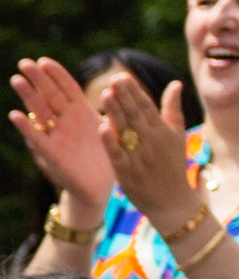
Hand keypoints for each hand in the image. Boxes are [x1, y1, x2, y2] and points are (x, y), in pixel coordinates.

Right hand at [6, 57, 113, 214]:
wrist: (100, 186)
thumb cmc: (105, 156)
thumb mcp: (109, 128)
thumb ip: (109, 110)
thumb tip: (113, 89)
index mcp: (82, 113)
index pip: (67, 88)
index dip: (56, 74)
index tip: (43, 60)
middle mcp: (67, 122)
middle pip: (50, 95)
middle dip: (38, 79)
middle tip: (23, 63)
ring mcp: (58, 136)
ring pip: (41, 112)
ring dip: (28, 96)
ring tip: (16, 80)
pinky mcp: (52, 154)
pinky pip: (37, 138)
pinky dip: (26, 127)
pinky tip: (15, 115)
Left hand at [97, 73, 204, 236]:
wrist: (171, 202)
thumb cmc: (172, 165)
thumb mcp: (176, 136)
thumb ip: (172, 109)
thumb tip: (175, 84)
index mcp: (163, 131)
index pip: (146, 107)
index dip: (134, 91)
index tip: (121, 76)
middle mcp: (152, 142)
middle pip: (136, 116)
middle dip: (124, 97)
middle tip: (113, 79)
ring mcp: (139, 157)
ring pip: (126, 132)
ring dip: (116, 113)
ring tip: (105, 95)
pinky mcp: (127, 173)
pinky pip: (117, 155)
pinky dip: (110, 141)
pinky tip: (101, 126)